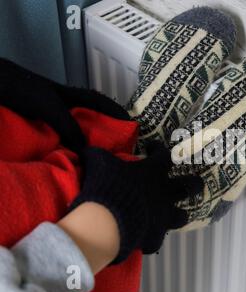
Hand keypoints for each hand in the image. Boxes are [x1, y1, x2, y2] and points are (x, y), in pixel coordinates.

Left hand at [0, 58, 129, 153]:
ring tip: (96, 159)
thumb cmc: (24, 90)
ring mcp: (53, 116)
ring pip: (75, 131)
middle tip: (115, 150)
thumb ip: (70, 127)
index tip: (132, 126)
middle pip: (91, 120)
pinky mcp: (40, 126)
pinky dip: (66, 148)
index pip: (103, 103)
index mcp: (73, 97)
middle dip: (104, 133)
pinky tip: (69, 159)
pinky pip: (59, 139)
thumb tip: (85, 151)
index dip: (118, 113)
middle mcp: (66, 106)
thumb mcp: (52, 108)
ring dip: (84, 143)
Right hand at [70, 141, 201, 262]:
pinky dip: (151, 239)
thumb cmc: (106, 185)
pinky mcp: (155, 236)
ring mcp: (163, 215)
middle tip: (193, 181)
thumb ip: (99, 155)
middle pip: (190, 186)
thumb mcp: (99, 162)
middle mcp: (164, 192)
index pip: (164, 155)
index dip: (160, 150)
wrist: (107, 220)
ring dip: (179, 214)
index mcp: (153, 172)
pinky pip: (156, 240)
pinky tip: (146, 239)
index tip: (153, 148)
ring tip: (176, 214)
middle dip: (194, 182)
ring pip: (182, 216)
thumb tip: (88, 150)